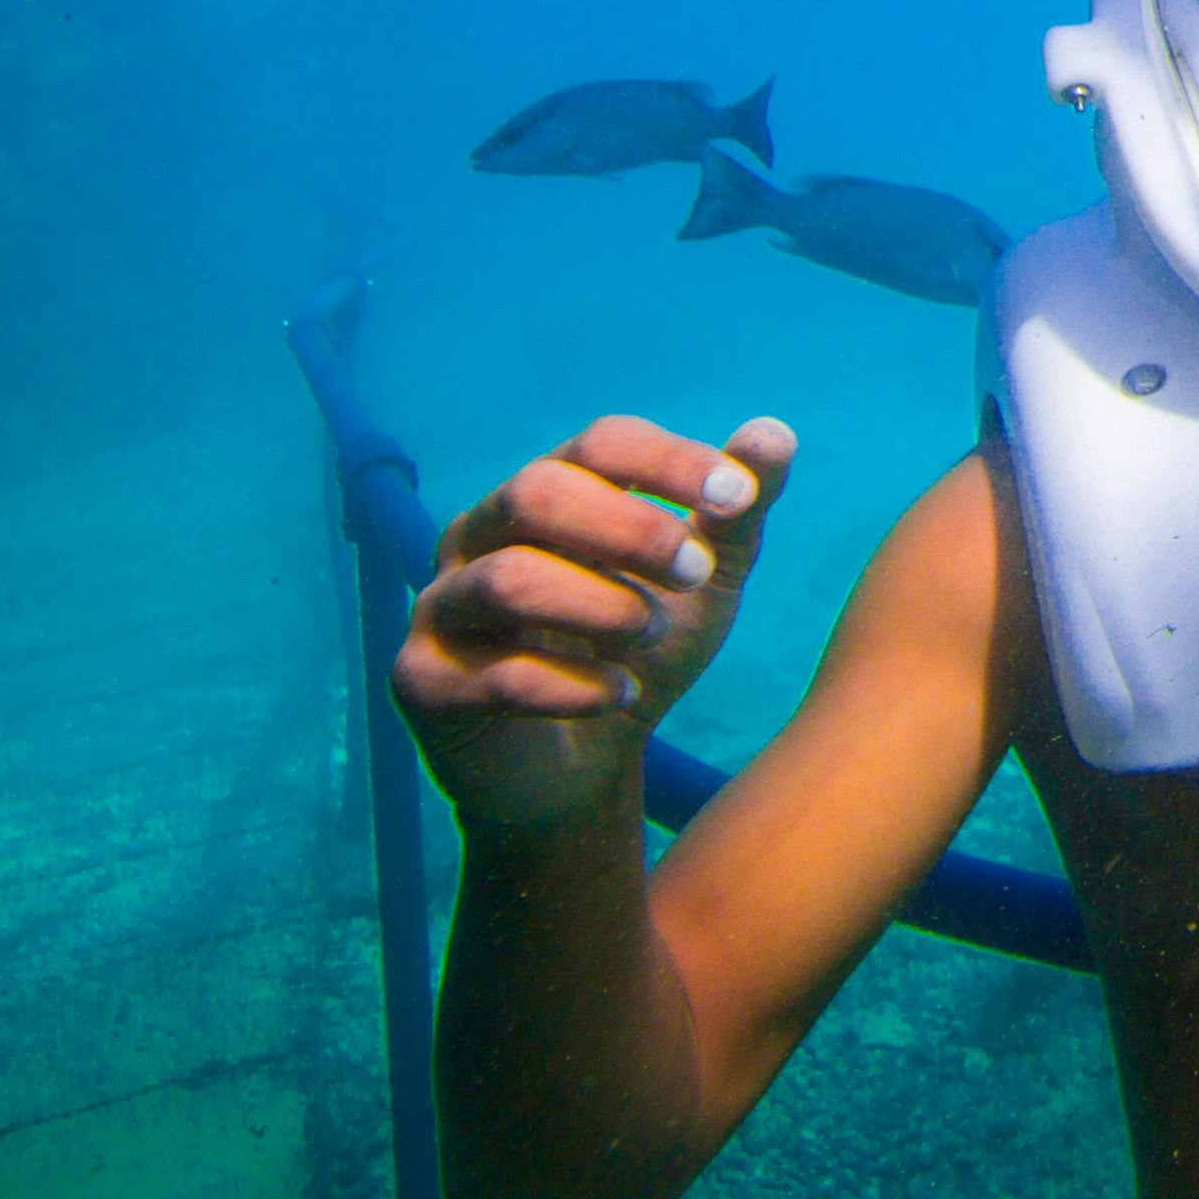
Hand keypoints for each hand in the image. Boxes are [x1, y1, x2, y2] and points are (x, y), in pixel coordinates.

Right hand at [394, 413, 797, 833]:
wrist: (588, 764)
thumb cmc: (642, 649)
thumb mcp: (704, 584)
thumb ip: (737, 515)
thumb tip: (774, 434)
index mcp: (549, 492)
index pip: (600, 444)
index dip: (669, 461)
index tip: (737, 495)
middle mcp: (481, 535)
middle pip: (536, 493)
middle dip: (628, 529)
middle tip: (696, 573)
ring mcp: (442, 606)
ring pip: (508, 579)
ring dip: (600, 606)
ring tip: (650, 635)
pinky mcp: (424, 681)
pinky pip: (495, 674)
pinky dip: (574, 684)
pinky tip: (621, 695)